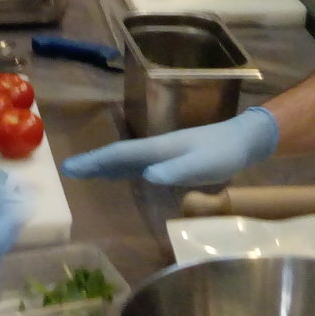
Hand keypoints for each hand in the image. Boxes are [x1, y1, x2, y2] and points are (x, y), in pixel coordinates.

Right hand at [61, 106, 278, 186]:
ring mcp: (164, 152)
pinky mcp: (172, 158)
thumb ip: (178, 170)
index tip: (71, 167)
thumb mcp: (204, 165)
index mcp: (160, 148)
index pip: (122, 154)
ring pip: (128, 158)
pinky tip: (122, 175)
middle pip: (120, 154)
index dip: (96, 161)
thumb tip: (147, 176)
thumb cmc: (224, 153)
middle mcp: (157, 148)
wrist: (244, 139)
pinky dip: (124, 169)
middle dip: (95, 162)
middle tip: (70, 170)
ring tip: (87, 172)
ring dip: (107, 165)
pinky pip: (140, 164)